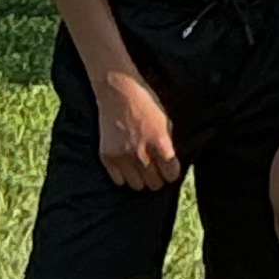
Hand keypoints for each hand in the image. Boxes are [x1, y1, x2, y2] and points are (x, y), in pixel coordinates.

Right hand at [95, 68, 181, 189]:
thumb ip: (168, 145)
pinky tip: (127, 166)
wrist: (117, 92)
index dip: (171, 173)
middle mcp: (141, 154)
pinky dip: (124, 176)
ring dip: (141, 179)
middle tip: (155, 170)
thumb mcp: (165, 122)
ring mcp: (122, 156)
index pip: (171, 174)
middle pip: (154, 184)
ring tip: (141, 169)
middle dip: (157, 178)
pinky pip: (119, 181)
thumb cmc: (145, 104)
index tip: (169, 170)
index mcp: (160, 143)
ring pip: (137, 186)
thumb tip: (170, 164)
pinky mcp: (107, 157)